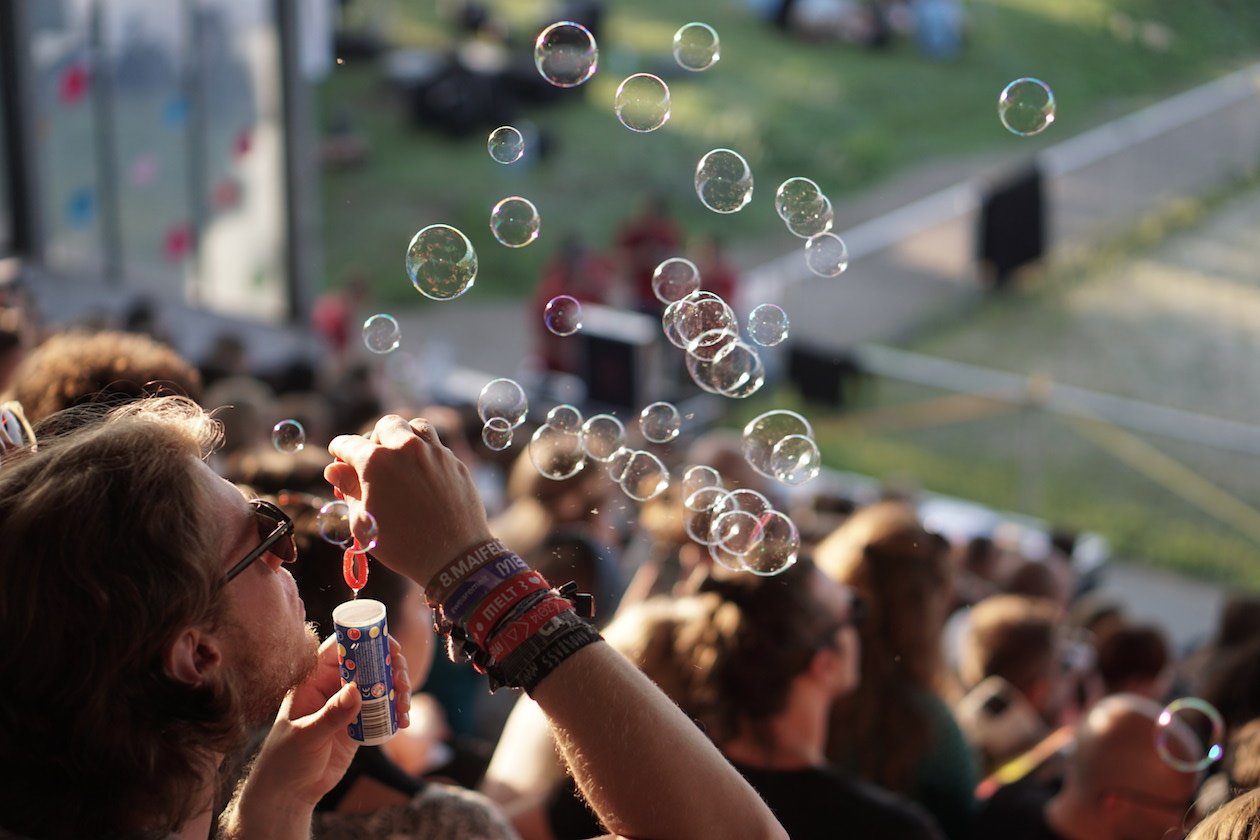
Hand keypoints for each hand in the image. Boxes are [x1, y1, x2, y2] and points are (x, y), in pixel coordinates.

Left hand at [239, 635, 411, 812]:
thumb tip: (354, 690)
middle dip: (390, 667)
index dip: (365, 641)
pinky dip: (396, 712)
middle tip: (402, 681)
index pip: (339, 650)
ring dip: (397, 690)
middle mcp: (332, 688)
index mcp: (313, 681)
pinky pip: (383, 711)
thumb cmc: (285, 759)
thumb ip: (330, 714)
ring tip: (404, 706)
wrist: (290, 792)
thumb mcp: (306, 736)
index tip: (390, 647)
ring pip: (379, 686)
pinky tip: (402, 722)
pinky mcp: (359, 724)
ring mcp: (347, 706)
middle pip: (367, 664)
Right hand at [326, 415, 491, 586]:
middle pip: (386, 426)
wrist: (454, 557)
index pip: (348, 444)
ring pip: (417, 427)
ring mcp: (435, 453)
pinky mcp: (456, 463)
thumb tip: (334, 470)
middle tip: (372, 459)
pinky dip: (426, 452)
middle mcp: (406, 449)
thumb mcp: (363, 521)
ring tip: (400, 458)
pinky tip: (422, 473)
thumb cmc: (401, 545)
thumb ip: (349, 490)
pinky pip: (437, 446)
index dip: (339, 451)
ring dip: (405, 437)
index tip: (339, 458)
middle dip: (375, 438)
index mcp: (376, 462)